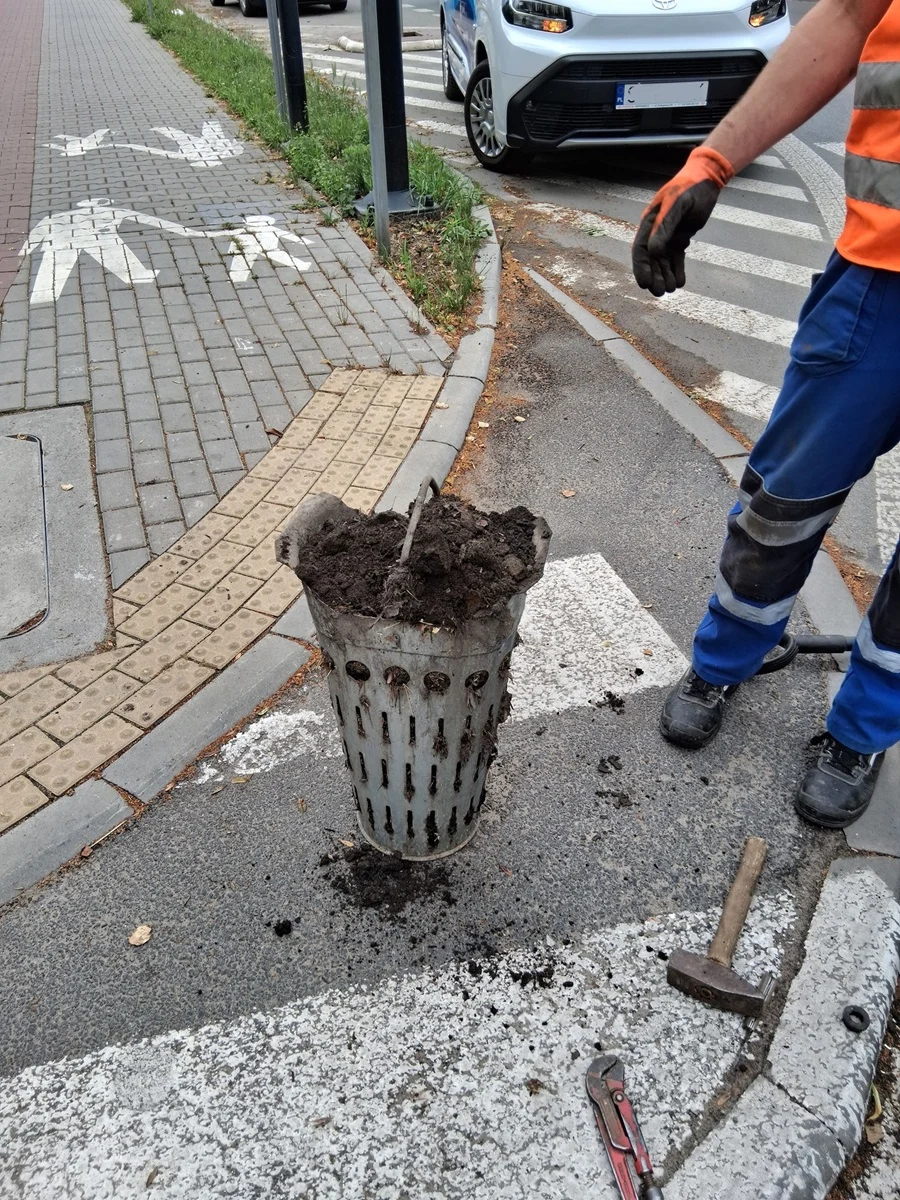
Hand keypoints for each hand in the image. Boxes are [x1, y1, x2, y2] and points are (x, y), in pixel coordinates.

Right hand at [632, 146, 732, 295]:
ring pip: (663, 261)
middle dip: (654, 276)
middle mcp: (655, 232)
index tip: (644, 284)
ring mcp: (667, 236)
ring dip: (665, 276)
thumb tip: (654, 251)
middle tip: (660, 292)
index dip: (641, 268)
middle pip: (651, 259)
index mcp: (650, 222)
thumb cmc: (689, 188)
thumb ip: (665, 227)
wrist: (707, 180)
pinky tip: (680, 282)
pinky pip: (676, 258)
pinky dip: (677, 270)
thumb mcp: (677, 205)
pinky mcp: (680, 239)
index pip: (641, 249)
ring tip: (671, 290)